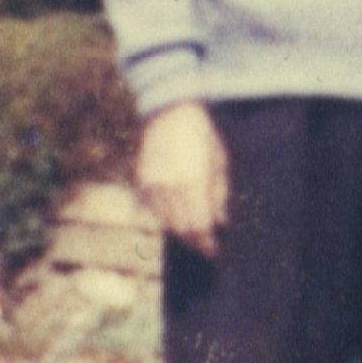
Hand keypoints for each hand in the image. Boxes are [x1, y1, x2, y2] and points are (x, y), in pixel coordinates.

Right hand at [137, 102, 229, 251]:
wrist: (169, 111)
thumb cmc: (201, 135)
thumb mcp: (219, 161)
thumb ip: (219, 194)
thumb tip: (220, 222)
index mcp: (193, 183)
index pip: (199, 226)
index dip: (206, 243)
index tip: (212, 251)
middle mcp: (171, 188)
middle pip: (181, 229)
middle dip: (193, 241)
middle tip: (203, 246)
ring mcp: (152, 185)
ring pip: (164, 223)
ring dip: (178, 233)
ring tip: (189, 235)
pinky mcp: (141, 181)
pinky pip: (150, 211)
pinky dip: (161, 219)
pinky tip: (171, 218)